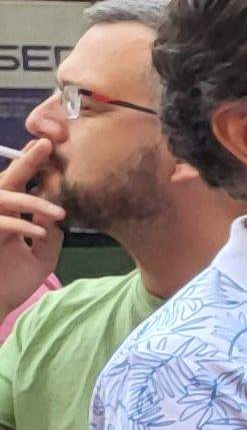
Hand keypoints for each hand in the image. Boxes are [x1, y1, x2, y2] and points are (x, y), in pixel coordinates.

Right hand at [0, 140, 59, 313]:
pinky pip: (0, 224)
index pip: (18, 187)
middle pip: (6, 181)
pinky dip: (20, 226)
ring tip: (58, 212)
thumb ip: (50, 237)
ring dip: (31, 202)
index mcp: (6, 217)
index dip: (32, 168)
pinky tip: (40, 232)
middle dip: (25, 162)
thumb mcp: (41, 260)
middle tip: (46, 144)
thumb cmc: (11, 284)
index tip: (50, 149)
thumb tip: (57, 214)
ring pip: (3, 198)